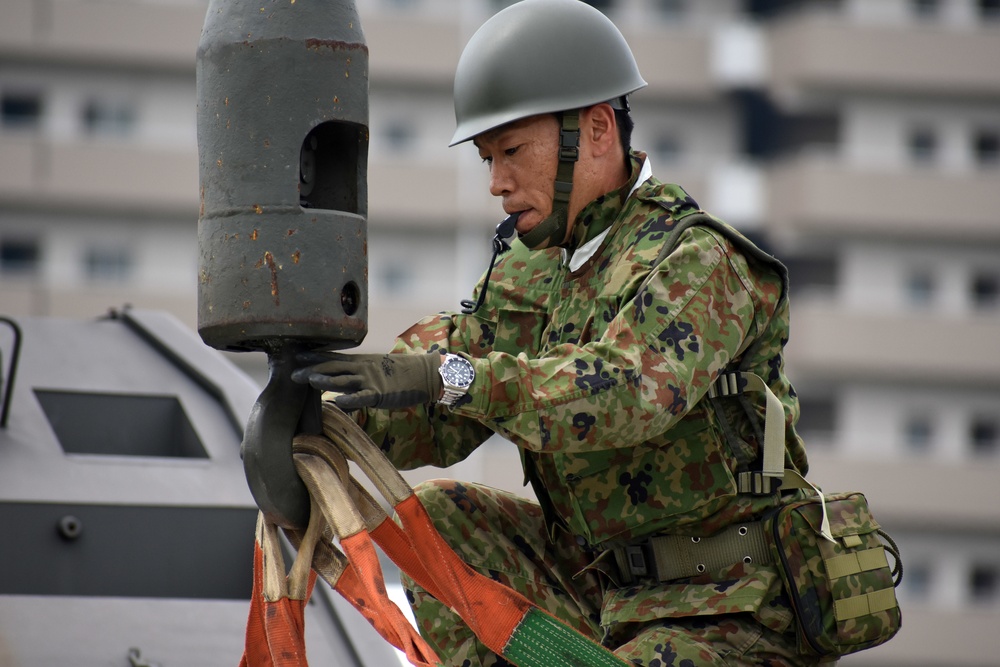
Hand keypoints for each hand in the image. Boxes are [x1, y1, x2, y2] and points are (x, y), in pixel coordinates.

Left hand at [292, 352, 441, 410]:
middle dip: (312, 369)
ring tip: (309, 380)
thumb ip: (358, 380)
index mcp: (361, 362)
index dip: (314, 357)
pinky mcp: (379, 393)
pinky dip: (348, 399)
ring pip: (344, 379)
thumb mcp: (377, 371)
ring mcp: (370, 380)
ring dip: (326, 379)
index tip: (296, 356)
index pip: (333, 357)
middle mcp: (362, 368)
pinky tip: (336, 401)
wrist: (425, 373)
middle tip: (293, 374)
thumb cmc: (401, 374)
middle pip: (333, 367)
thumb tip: (341, 393)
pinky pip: (361, 397)